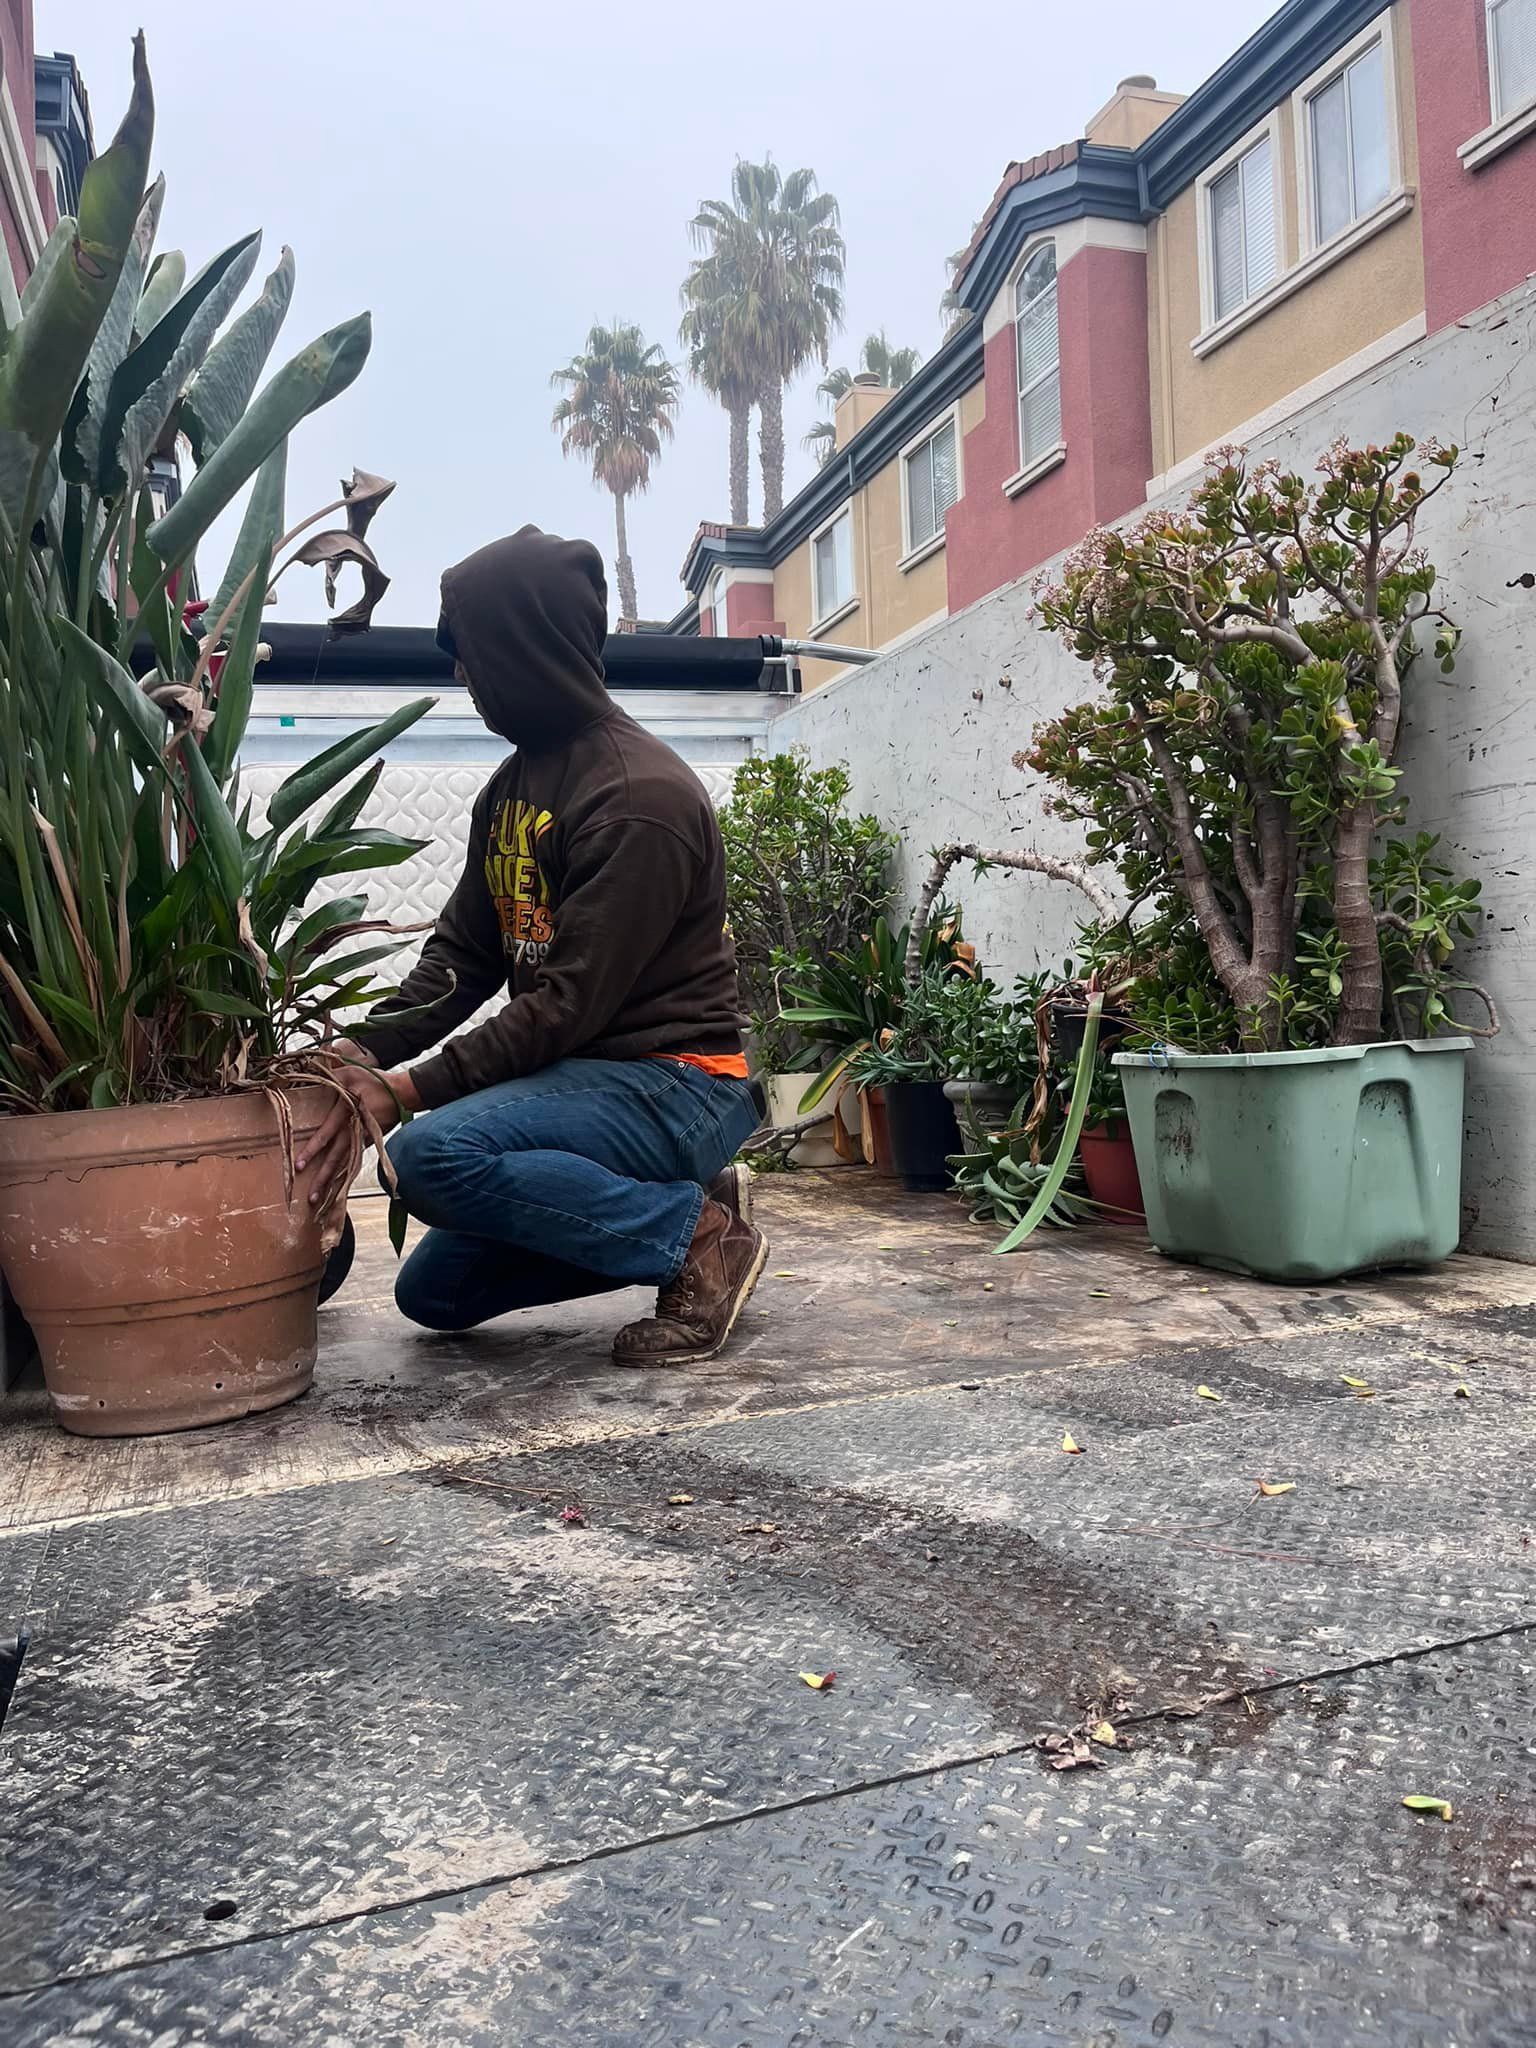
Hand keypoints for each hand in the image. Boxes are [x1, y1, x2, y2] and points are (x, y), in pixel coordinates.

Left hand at [299, 1057, 421, 1207]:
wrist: (403, 1094)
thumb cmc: (375, 1081)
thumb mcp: (351, 1072)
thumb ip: (330, 1075)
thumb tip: (306, 1075)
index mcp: (346, 1113)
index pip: (326, 1134)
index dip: (312, 1151)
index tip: (299, 1166)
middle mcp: (353, 1130)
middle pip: (336, 1158)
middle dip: (322, 1178)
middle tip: (310, 1197)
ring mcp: (361, 1139)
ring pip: (344, 1164)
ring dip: (332, 1183)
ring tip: (319, 1199)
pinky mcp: (367, 1142)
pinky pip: (352, 1161)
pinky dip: (343, 1176)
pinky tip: (334, 1188)